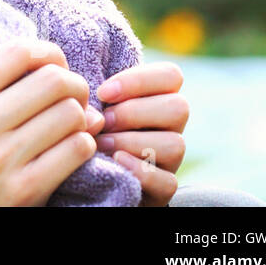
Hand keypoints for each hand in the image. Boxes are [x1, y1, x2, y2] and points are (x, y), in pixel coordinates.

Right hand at [0, 40, 102, 206]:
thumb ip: (2, 83)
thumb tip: (67, 72)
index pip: (16, 52)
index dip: (47, 52)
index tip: (54, 66)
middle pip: (52, 80)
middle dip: (75, 84)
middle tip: (73, 98)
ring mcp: (1, 160)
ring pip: (71, 113)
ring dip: (82, 117)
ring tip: (71, 125)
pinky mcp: (25, 188)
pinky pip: (78, 148)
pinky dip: (85, 143)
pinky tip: (73, 147)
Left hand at [95, 62, 187, 206]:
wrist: (88, 176)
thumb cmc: (89, 129)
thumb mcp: (92, 105)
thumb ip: (95, 94)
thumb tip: (86, 96)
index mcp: (157, 98)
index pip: (171, 75)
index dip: (139, 80)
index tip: (103, 92)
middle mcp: (170, 127)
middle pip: (179, 107)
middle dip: (134, 112)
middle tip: (104, 121)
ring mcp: (171, 160)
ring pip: (175, 144)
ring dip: (132, 141)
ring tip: (102, 143)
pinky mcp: (164, 189)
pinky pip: (167, 182)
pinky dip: (141, 171)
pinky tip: (116, 161)